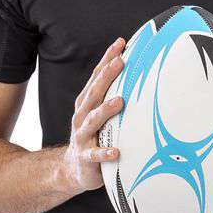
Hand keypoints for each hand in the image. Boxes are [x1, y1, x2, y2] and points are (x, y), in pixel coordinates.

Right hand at [62, 36, 125, 193]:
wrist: (73, 169)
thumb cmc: (94, 136)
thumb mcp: (100, 114)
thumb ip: (114, 96)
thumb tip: (139, 74)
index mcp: (87, 104)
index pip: (96, 77)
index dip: (107, 60)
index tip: (120, 43)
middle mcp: (82, 117)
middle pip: (94, 93)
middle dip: (106, 77)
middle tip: (120, 62)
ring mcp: (83, 137)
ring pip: (93, 121)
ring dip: (106, 110)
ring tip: (120, 101)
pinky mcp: (86, 158)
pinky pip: (95, 155)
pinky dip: (105, 153)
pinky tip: (116, 151)